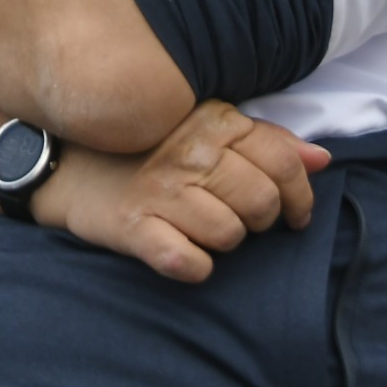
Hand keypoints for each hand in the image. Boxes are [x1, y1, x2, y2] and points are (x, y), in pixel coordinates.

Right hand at [31, 101, 329, 282]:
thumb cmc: (146, 147)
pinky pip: (189, 262)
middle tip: (243, 221)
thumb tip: (321, 160)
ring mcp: (160, 190)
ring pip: (230, 234)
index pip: (281, 161)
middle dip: (262, 221)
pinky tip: (183, 251)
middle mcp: (188, 152)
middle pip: (261, 202)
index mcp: (211, 121)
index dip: (298, 195)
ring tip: (203, 228)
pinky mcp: (134, 226)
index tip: (294, 214)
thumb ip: (265, 141)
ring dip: (225, 241)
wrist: (65, 162)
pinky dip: (193, 265)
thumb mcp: (204, 127)